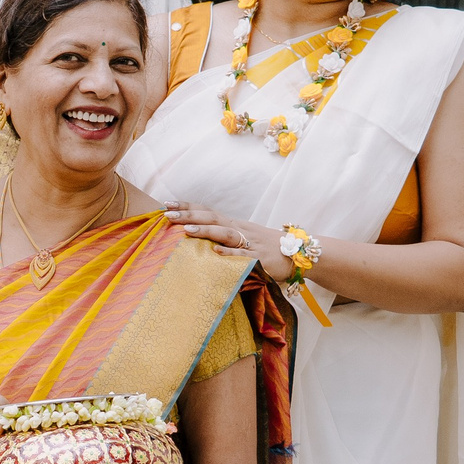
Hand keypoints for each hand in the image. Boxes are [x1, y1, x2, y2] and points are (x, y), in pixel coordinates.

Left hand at [160, 205, 287, 280]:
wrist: (298, 253)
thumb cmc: (266, 247)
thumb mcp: (243, 238)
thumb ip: (223, 237)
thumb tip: (196, 237)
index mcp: (234, 224)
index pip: (207, 211)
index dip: (187, 207)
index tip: (165, 204)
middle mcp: (240, 230)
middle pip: (212, 218)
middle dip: (189, 215)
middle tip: (167, 215)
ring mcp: (250, 243)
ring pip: (226, 233)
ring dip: (206, 230)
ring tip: (186, 229)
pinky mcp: (260, 259)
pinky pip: (243, 256)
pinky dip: (230, 253)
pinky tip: (216, 252)